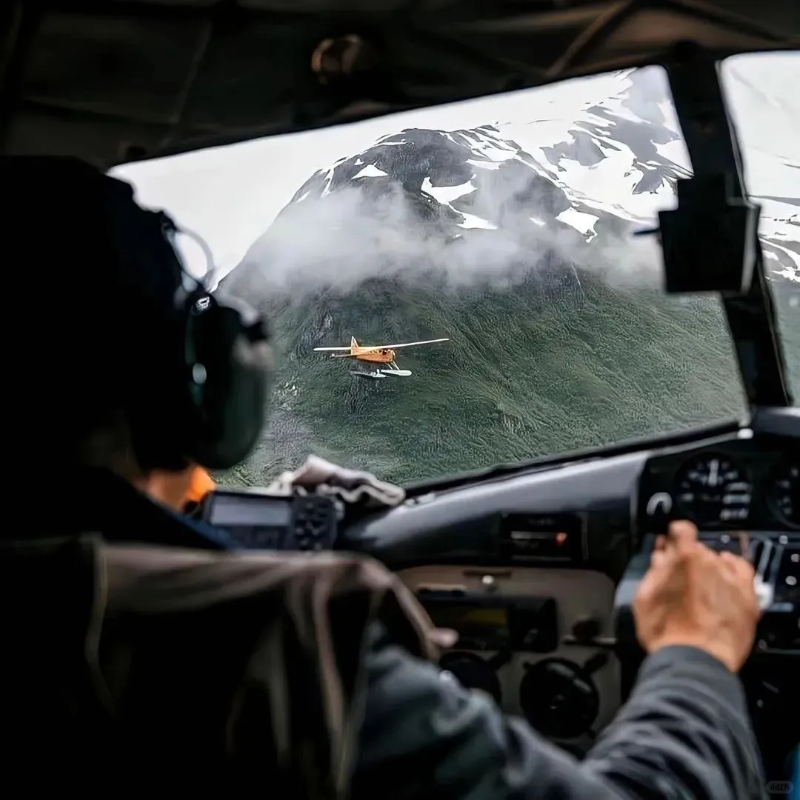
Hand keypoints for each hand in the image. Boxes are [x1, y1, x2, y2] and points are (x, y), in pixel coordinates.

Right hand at [633, 520, 759, 672]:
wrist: (694, 659)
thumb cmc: (665, 631)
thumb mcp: (644, 596)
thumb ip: (653, 570)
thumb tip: (660, 556)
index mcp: (681, 558)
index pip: (681, 529)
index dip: (674, 535)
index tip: (671, 542)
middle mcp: (709, 561)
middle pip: (698, 548)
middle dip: (688, 558)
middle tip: (680, 576)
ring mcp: (730, 578)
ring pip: (718, 560)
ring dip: (708, 567)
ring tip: (701, 586)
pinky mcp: (746, 594)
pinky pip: (742, 569)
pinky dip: (733, 567)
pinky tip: (725, 572)